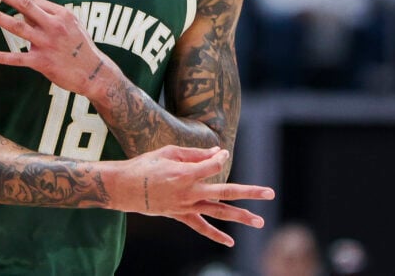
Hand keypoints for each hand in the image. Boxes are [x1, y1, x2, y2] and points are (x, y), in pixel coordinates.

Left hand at [0, 0, 112, 97]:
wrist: (94, 73)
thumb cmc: (82, 48)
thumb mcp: (74, 25)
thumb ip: (52, 17)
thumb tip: (29, 12)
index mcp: (62, 14)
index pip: (35, 3)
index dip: (24, 7)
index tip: (24, 16)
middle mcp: (53, 26)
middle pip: (24, 5)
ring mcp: (46, 43)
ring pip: (17, 26)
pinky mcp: (41, 62)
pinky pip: (17, 58)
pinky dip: (0, 57)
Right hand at [110, 144, 274, 246]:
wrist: (124, 187)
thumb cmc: (145, 165)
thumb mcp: (168, 152)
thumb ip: (195, 154)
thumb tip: (217, 152)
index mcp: (186, 173)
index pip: (214, 165)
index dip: (220, 158)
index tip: (221, 154)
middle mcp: (190, 192)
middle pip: (227, 192)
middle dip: (250, 192)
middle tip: (270, 193)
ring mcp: (186, 206)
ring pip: (219, 212)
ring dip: (240, 216)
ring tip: (259, 221)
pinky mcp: (180, 216)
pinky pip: (201, 227)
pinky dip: (216, 235)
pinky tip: (231, 242)